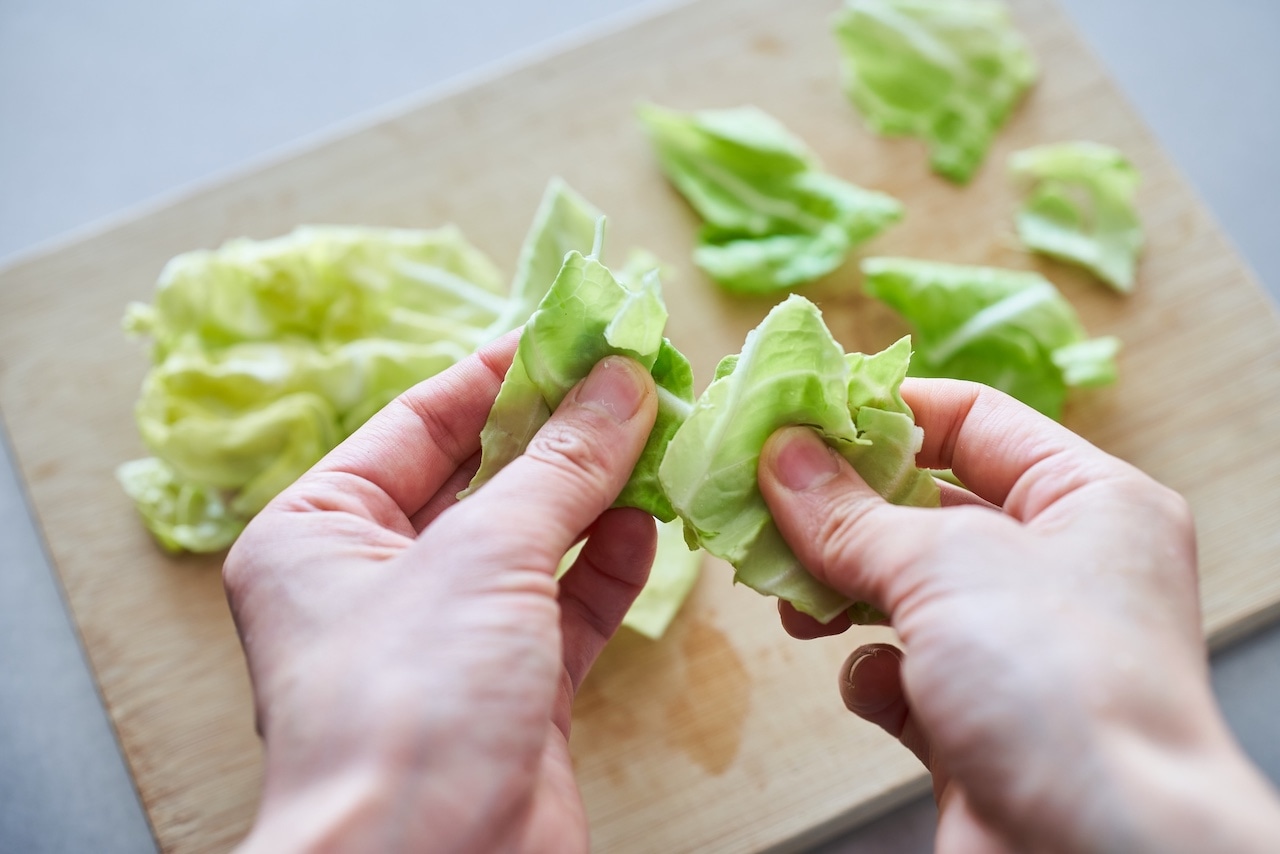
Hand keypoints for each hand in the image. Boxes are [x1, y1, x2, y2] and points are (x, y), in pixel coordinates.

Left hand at [223, 334, 658, 852]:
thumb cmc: (403, 713)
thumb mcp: (480, 557)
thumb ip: (557, 466)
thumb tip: (616, 382)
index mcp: (318, 535)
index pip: (417, 425)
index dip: (497, 374)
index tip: (572, 333)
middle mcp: (376, 584)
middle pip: (480, 480)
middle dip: (558, 433)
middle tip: (631, 378)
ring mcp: (447, 642)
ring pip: (532, 542)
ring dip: (594, 494)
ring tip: (655, 438)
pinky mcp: (511, 694)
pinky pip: (566, 608)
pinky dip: (609, 566)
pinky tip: (648, 522)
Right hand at [758, 380, 1279, 853]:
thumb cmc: (1062, 689)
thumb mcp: (946, 566)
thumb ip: (852, 512)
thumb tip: (783, 456)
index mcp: (1088, 501)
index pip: (973, 419)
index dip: (884, 412)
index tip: (797, 415)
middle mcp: (1060, 568)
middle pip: (926, 506)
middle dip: (843, 511)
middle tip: (766, 507)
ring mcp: (1019, 648)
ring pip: (903, 589)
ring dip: (839, 592)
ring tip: (793, 602)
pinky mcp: (981, 720)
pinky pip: (905, 672)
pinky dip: (875, 674)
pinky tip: (875, 685)